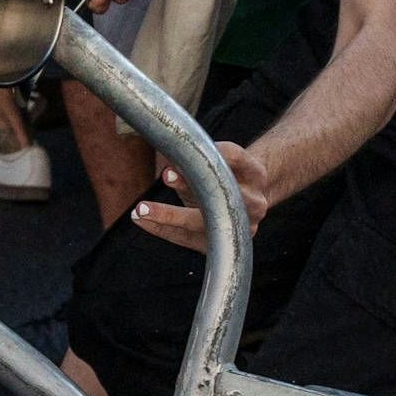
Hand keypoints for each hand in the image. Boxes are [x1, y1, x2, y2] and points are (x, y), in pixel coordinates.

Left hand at [136, 142, 272, 248]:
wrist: (249, 205)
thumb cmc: (226, 178)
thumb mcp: (220, 163)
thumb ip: (198, 159)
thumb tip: (168, 155)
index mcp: (255, 175)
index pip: (234, 157)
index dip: (210, 152)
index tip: (184, 150)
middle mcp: (253, 202)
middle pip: (221, 194)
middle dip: (191, 185)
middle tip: (166, 175)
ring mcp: (242, 228)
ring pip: (202, 223)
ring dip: (168, 216)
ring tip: (140, 210)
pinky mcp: (224, 245)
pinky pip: (188, 239)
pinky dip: (162, 230)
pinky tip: (143, 221)